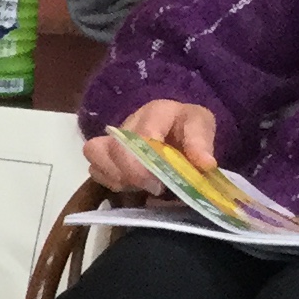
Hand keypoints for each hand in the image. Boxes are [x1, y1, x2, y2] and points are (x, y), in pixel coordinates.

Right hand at [87, 98, 217, 194]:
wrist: (179, 132)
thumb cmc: (190, 129)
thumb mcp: (203, 128)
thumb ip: (202, 144)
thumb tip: (204, 164)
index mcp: (156, 111)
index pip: (143, 134)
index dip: (147, 160)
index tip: (158, 182)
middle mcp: (129, 121)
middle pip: (115, 146)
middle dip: (131, 172)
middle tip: (152, 187)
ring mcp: (113, 136)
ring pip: (94, 152)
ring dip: (114, 175)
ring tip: (136, 186)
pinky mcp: (104, 151)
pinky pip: (93, 166)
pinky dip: (107, 179)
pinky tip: (127, 185)